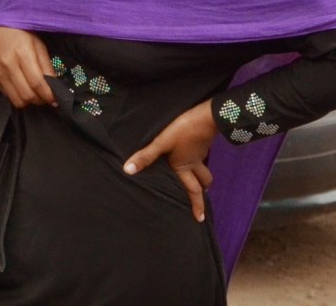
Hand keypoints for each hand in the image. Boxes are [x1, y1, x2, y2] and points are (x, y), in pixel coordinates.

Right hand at [0, 27, 55, 107]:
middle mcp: (9, 67)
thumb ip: (46, 66)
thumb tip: (55, 86)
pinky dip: (19, 97)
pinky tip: (24, 89)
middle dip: (40, 100)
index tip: (57, 99)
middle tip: (47, 96)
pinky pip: (9, 96)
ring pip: (17, 100)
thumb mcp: (38, 44)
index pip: (37, 83)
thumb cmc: (20, 33)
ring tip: (36, 94)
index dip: (48, 95)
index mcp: (22, 55)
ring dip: (30, 101)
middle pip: (27, 95)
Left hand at [123, 99, 216, 221]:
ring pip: (203, 170)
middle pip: (202, 182)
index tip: (200, 219)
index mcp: (184, 167)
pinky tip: (192, 156)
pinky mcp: (202, 142)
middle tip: (203, 200)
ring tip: (200, 182)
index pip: (192, 190)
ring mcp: (200, 153)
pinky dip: (198, 162)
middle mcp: (194, 163)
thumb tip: (128, 171)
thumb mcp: (161, 143)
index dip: (197, 205)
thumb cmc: (183, 131)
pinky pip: (201, 158)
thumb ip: (146, 156)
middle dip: (202, 192)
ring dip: (202, 177)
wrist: (207, 117)